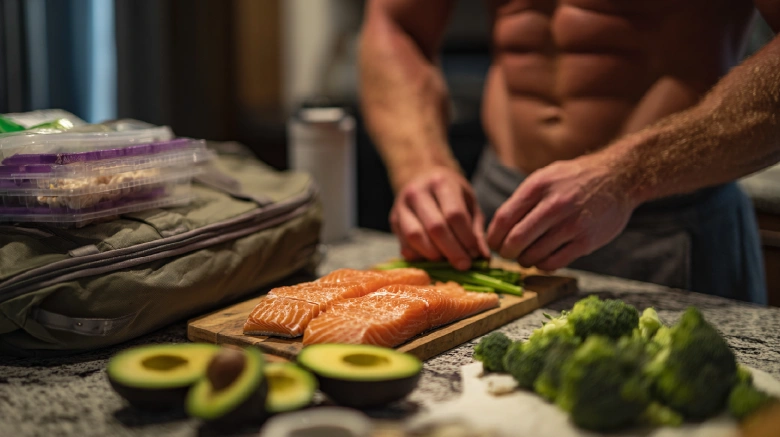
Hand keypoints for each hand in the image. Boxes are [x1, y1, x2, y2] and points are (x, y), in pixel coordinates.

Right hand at [390, 167, 490, 269]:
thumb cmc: (451, 192)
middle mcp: (417, 192)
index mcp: (440, 182)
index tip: (475, 255)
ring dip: (433, 255)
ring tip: (447, 262)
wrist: (421, 176)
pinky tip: (432, 259)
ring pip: (415, 236)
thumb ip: (475, 229)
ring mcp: (401, 206)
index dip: (466, 238)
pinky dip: (419, 257)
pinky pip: (404, 244)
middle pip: (435, 227)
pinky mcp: (393, 220)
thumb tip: (483, 258)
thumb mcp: (468, 203)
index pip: (454, 215)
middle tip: (464, 265)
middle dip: (452, 251)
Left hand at [486, 154, 639, 270]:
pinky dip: (542, 265)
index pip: (504, 219)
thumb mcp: (544, 177)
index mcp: (539, 187)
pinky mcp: (587, 241)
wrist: (618, 178)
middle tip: (507, 253)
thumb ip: (522, 200)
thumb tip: (498, 229)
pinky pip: (554, 263)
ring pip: (534, 255)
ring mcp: (572, 224)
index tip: (493, 243)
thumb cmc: (574, 179)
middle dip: (506, 252)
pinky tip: (543, 259)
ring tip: (526, 255)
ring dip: (524, 260)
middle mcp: (554, 205)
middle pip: (516, 240)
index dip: (493, 237)